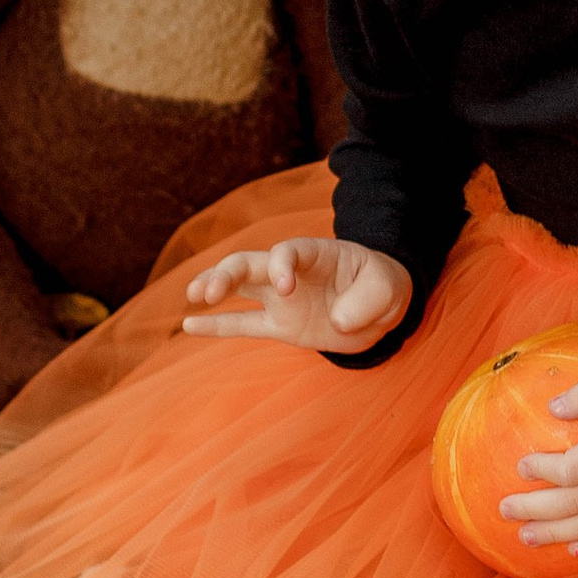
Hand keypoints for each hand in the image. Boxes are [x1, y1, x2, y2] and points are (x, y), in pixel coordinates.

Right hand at [181, 236, 411, 352]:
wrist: (381, 309)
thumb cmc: (382, 287)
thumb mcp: (388, 288)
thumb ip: (365, 301)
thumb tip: (338, 322)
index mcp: (315, 254)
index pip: (287, 251)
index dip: (280, 265)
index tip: (284, 288)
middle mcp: (290, 273)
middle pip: (249, 263)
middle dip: (225, 273)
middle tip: (208, 291)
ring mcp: (281, 299)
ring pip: (238, 288)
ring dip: (214, 289)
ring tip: (193, 298)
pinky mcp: (280, 326)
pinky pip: (244, 325)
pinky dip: (216, 326)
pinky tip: (189, 325)